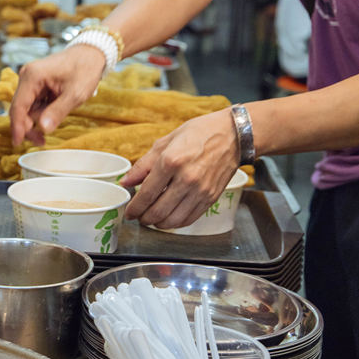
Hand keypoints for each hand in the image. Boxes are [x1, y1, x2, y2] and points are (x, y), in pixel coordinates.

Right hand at [10, 46, 106, 145]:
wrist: (91, 54)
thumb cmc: (85, 68)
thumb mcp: (75, 93)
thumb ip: (58, 111)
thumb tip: (43, 128)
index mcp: (32, 76)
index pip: (18, 107)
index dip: (17, 127)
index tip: (17, 143)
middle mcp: (27, 77)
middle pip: (20, 109)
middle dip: (29, 126)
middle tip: (42, 141)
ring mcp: (31, 80)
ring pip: (27, 108)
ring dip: (37, 119)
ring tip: (55, 121)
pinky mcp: (36, 84)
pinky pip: (34, 103)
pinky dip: (42, 112)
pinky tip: (54, 112)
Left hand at [121, 109, 238, 229]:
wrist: (232, 135)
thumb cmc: (198, 133)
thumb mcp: (165, 142)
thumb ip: (143, 165)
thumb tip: (126, 182)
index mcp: (171, 161)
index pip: (146, 193)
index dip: (135, 207)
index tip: (129, 212)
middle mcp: (186, 178)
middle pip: (158, 211)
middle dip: (144, 218)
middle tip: (139, 217)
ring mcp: (200, 190)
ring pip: (173, 220)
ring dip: (158, 224)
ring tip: (152, 219)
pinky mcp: (211, 198)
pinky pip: (189, 219)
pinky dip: (176, 223)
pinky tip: (169, 218)